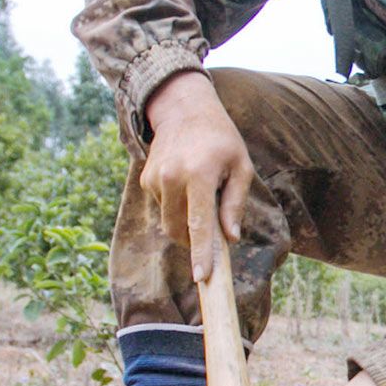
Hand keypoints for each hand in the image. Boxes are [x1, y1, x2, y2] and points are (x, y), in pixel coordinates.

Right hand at [141, 70, 254, 281]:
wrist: (184, 109)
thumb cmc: (221, 138)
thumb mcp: (241, 166)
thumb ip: (235, 202)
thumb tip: (231, 237)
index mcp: (198, 175)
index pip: (199, 223)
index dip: (202, 253)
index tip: (202, 277)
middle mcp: (171, 178)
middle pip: (178, 230)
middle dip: (194, 241)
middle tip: (214, 231)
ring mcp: (154, 180)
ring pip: (169, 222)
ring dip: (186, 222)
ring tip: (201, 194)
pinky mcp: (145, 181)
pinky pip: (163, 208)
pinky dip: (177, 207)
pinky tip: (187, 184)